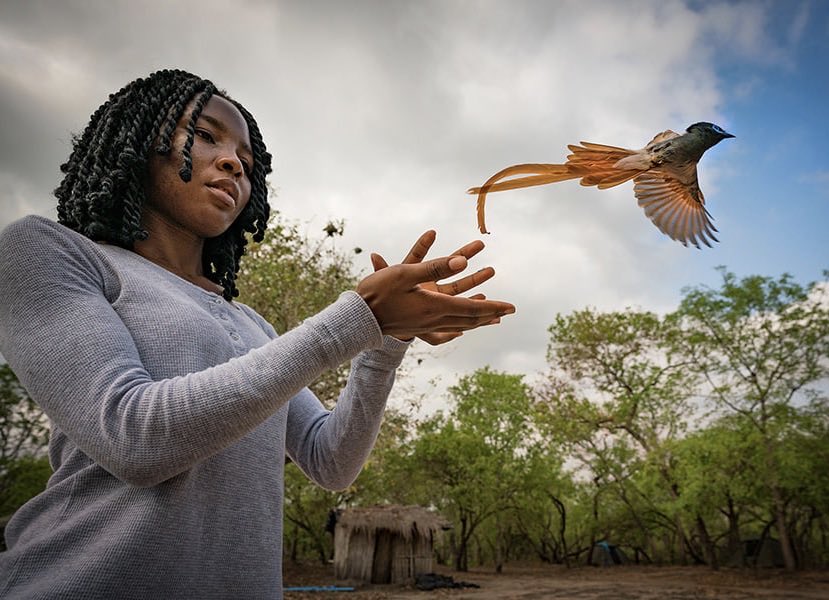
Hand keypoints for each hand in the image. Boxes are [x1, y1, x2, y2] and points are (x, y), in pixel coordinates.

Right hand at [358, 230, 514, 344]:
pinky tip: (462, 325)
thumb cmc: (378, 293)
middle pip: (470, 318)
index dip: (494, 307)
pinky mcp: (418, 327)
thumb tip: (462, 262)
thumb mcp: (406, 273)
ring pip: (460, 323)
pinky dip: (461, 323)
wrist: (359, 319)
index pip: (472, 308)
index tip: (512, 307)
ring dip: (478, 320)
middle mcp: (434, 319)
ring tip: (492, 318)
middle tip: (509, 312)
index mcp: (434, 306)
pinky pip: (447, 326)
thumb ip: (435, 266)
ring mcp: (426, 325)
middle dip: (491, 314)